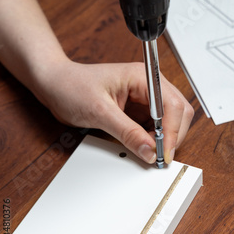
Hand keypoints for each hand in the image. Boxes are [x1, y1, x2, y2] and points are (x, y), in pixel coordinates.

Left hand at [34, 59, 193, 164]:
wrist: (55, 85)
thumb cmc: (72, 86)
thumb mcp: (100, 112)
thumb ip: (127, 132)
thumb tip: (150, 150)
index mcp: (142, 76)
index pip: (172, 103)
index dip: (172, 130)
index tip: (164, 152)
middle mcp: (147, 84)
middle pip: (178, 111)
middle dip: (172, 135)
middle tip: (160, 156)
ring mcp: (143, 96)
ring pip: (168, 120)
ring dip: (163, 139)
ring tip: (149, 153)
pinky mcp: (137, 109)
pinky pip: (154, 126)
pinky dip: (152, 139)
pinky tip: (142, 146)